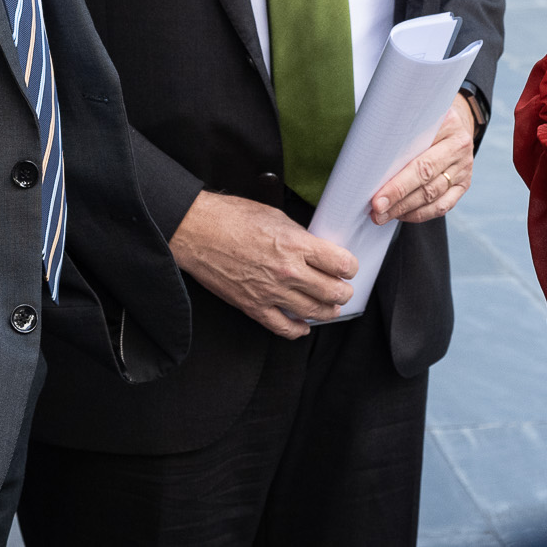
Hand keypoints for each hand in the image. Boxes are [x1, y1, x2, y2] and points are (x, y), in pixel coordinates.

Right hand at [169, 191, 357, 338]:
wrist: (197, 232)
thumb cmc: (231, 218)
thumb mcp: (275, 216)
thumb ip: (298, 236)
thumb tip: (314, 249)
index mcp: (295, 244)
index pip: (340, 263)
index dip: (350, 266)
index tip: (348, 266)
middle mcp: (287, 271)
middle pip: (333, 291)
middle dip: (344, 292)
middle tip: (344, 288)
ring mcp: (271, 292)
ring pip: (314, 312)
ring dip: (328, 311)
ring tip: (331, 307)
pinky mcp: (253, 307)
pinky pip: (283, 327)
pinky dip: (298, 330)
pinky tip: (304, 326)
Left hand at [370, 94, 479, 225]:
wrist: (454, 125)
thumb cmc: (423, 121)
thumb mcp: (414, 116)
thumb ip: (398, 130)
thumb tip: (367, 154)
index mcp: (447, 122)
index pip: (419, 150)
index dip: (397, 176)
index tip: (375, 189)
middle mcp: (458, 145)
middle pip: (425, 175)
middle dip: (398, 194)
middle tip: (376, 207)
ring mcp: (463, 167)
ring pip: (433, 194)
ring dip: (405, 208)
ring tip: (382, 215)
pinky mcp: (464, 184)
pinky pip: (442, 206)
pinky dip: (420, 214)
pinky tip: (402, 215)